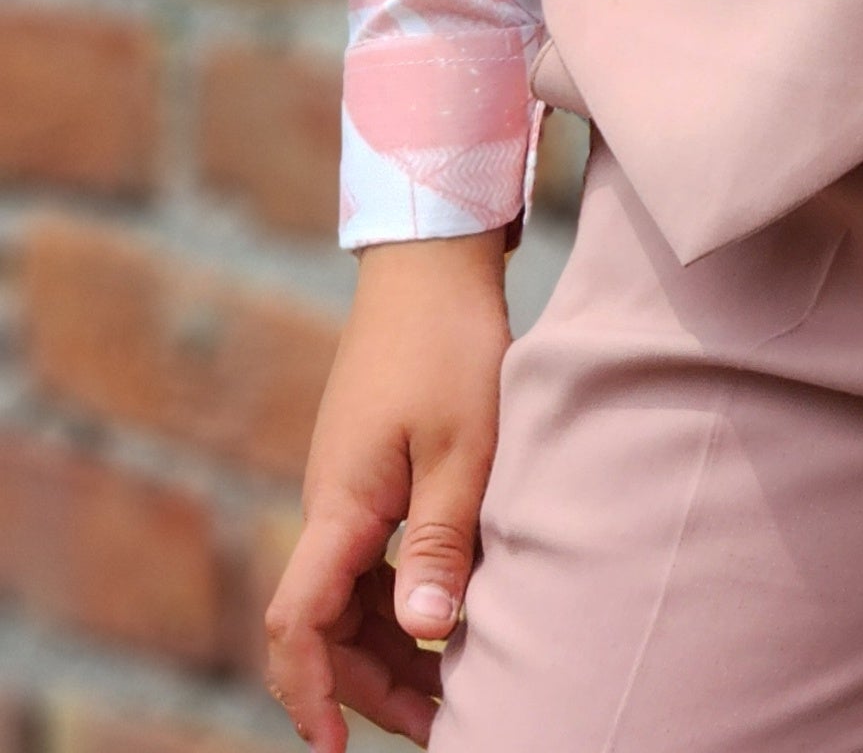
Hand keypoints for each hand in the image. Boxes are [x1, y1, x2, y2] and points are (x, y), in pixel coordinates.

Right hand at [265, 233, 512, 749]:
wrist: (432, 260)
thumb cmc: (451, 343)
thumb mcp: (463, 446)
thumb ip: (440, 542)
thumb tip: (425, 636)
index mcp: (340, 503)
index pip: (296, 621)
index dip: (310, 690)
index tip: (336, 746)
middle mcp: (329, 502)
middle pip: (323, 623)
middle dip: (370, 686)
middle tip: (440, 725)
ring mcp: (347, 485)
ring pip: (348, 595)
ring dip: (390, 646)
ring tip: (453, 685)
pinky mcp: (369, 469)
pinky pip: (368, 559)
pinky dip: (400, 598)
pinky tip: (450, 611)